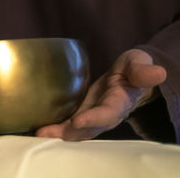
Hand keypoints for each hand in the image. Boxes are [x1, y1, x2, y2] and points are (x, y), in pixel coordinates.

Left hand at [36, 49, 166, 140]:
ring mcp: (94, 118)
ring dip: (58, 133)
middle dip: (68, 132)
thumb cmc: (132, 68)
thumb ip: (142, 70)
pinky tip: (39, 129)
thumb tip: (157, 73)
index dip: (93, 118)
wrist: (130, 78)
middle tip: (46, 132)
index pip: (107, 113)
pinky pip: (70, 126)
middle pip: (88, 128)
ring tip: (39, 133)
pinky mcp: (83, 115)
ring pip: (77, 131)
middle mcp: (106, 115)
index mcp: (120, 102)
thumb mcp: (137, 63)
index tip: (78, 121)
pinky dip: (56, 129)